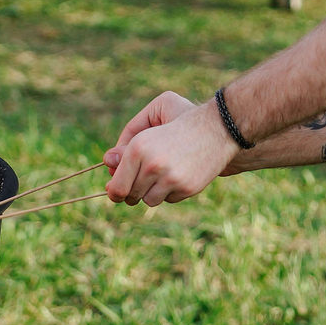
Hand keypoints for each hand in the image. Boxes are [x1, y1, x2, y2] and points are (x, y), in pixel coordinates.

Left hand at [103, 91, 237, 205]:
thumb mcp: (150, 123)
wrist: (217, 129)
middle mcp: (152, 165)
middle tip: (140, 181)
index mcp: (138, 148)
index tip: (116, 191)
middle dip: (133, 191)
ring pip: (149, 201)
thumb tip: (108, 163)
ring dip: (152, 192)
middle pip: (131, 196)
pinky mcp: (186, 188)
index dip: (114, 192)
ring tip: (162, 175)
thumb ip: (126, 142)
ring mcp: (170, 179)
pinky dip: (170, 191)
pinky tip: (179, 174)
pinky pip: (169, 199)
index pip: (117, 186)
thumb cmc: (179, 123)